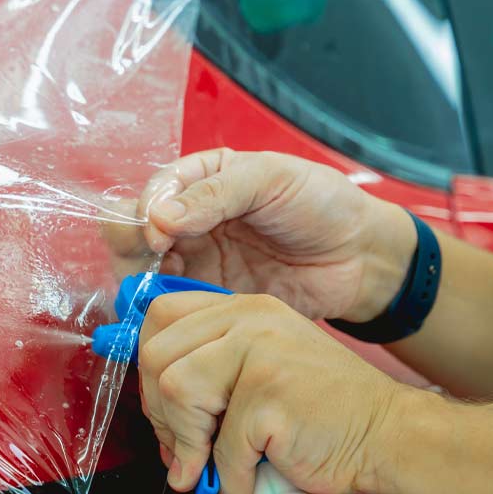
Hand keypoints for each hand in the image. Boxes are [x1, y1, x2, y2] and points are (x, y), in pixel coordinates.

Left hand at [138, 290, 410, 493]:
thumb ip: (212, 370)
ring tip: (206, 470)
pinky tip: (247, 491)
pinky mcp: (270, 395)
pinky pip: (218, 446)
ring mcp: (261, 353)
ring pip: (175, 390)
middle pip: (157, 355)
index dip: (148, 369)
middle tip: (182, 451)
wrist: (390, 433)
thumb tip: (152, 405)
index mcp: (244, 308)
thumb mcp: (263, 367)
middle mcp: (250, 319)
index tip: (164, 411)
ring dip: (185, 444)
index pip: (160, 317)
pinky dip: (229, 483)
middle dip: (159, 414)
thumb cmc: (323, 412)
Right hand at [139, 148, 414, 321]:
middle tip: (154, 263)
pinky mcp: (209, 300)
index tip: (160, 232)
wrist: (360, 256)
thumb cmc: (320, 202)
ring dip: (143, 284)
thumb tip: (159, 217)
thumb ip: (215, 194)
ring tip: (164, 290)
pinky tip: (180, 314)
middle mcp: (189, 222)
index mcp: (200, 181)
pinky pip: (172, 309)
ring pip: (143, 275)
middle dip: (133, 249)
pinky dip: (165, 313)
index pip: (150, 193)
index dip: (146, 213)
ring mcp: (197, 263)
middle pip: (133, 235)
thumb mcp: (270, 179)